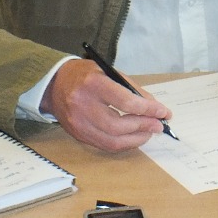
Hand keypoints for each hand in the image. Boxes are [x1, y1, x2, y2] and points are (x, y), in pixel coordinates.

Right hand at [41, 58, 171, 151]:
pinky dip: (122, 143)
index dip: (148, 109)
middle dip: (143, 127)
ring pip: (111, 141)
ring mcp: (78, 123)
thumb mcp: (109, 72)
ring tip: (149, 132)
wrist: (53, 84)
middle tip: (158, 125)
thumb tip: (154, 107)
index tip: (163, 112)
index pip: (125, 102)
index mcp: (93, 84)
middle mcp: (83, 106)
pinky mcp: (77, 135)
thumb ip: (131, 89)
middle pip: (118, 126)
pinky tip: (133, 136)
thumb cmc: (86, 75)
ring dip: (135, 139)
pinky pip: (104, 145)